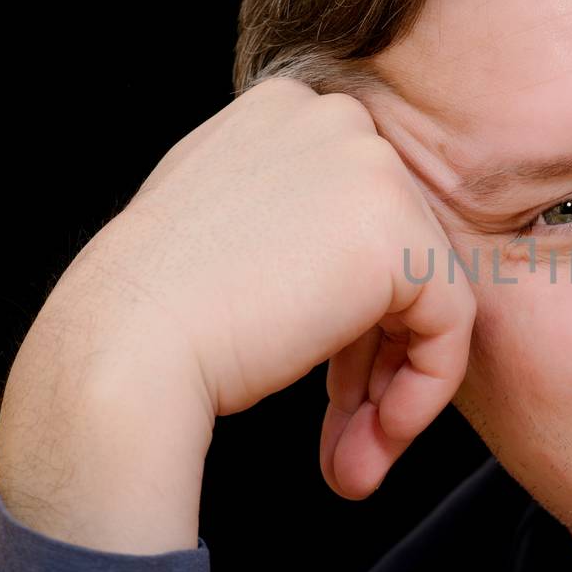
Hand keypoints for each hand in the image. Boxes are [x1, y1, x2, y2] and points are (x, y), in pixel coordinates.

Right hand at [59, 75, 475, 501]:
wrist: (123, 348)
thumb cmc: (152, 308)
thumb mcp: (220, 224)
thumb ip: (289, 217)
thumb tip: (345, 262)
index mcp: (287, 108)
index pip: (359, 214)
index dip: (350, 310)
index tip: (325, 383)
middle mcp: (336, 118)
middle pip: (399, 251)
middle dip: (374, 355)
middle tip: (345, 433)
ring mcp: (371, 167)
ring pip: (430, 291)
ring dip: (394, 389)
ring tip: (353, 463)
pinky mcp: (398, 232)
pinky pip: (449, 324)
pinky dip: (421, 393)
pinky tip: (370, 444)